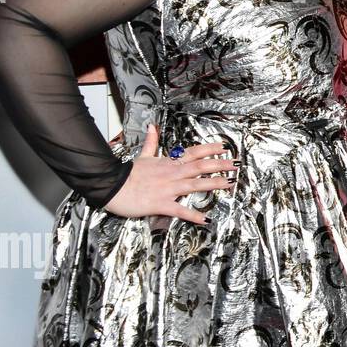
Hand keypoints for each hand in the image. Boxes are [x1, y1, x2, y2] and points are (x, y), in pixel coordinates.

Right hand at [102, 123, 236, 224]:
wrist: (111, 186)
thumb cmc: (127, 174)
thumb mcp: (142, 156)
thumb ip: (151, 142)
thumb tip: (152, 128)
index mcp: (168, 162)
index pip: (193, 152)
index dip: (210, 149)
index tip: (224, 147)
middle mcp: (171, 174)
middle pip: (200, 167)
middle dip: (220, 165)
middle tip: (236, 164)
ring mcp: (167, 189)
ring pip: (195, 184)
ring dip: (214, 184)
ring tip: (230, 183)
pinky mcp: (161, 204)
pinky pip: (180, 210)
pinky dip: (193, 215)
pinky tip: (206, 219)